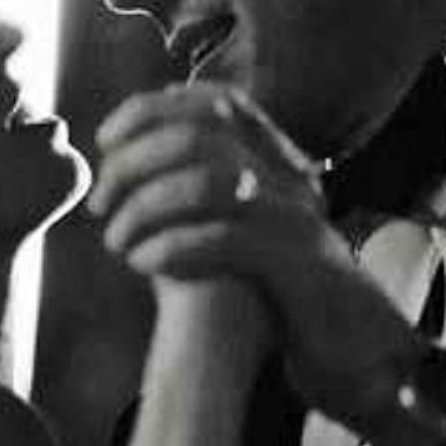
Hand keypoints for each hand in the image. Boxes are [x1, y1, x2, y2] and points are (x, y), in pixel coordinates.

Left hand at [92, 83, 419, 427]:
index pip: (214, 101)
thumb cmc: (276, 286)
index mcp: (277, 158)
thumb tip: (125, 165)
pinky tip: (143, 264)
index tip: (106, 140)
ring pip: (207, 184)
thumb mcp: (238, 225)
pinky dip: (174, 247)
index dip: (153, 109)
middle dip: (136, 165)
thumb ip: (197, 191)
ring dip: (147, 209)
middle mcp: (290, 175)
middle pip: (199, 137)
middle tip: (100, 205)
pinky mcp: (295, 262)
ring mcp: (295, 215)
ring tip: (116, 242)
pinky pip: (226, 239)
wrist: (345, 343)